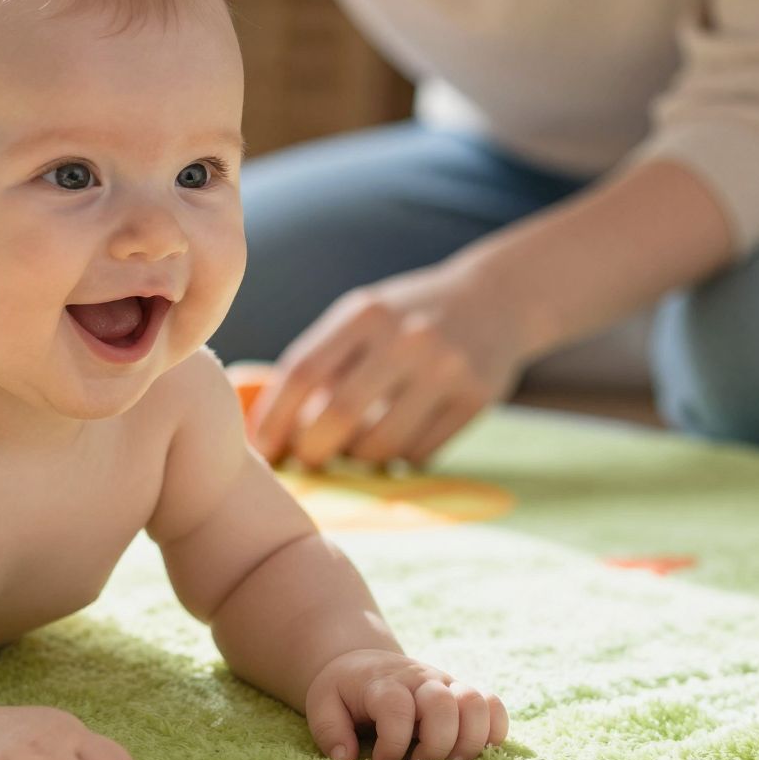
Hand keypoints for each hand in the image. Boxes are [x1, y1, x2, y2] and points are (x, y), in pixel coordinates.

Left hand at [249, 259, 527, 470]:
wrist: (497, 298)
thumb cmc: (406, 316)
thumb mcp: (363, 317)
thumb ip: (322, 359)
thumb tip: (269, 427)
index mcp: (366, 313)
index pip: (303, 372)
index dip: (274, 417)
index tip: (261, 447)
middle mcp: (407, 337)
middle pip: (339, 415)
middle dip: (312, 451)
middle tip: (307, 461)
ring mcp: (446, 369)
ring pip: (382, 445)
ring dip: (357, 460)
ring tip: (354, 450)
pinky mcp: (477, 399)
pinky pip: (421, 454)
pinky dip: (398, 460)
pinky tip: (396, 443)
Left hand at [304, 649, 507, 759]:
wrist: (364, 663)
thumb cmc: (344, 691)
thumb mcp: (322, 703)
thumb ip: (329, 730)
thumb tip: (346, 757)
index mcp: (382, 682)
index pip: (396, 707)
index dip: (393, 742)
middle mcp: (420, 679)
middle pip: (443, 704)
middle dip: (436, 744)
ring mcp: (446, 685)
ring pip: (476, 703)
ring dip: (470, 740)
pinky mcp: (463, 695)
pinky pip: (494, 706)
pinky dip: (493, 731)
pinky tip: (473, 752)